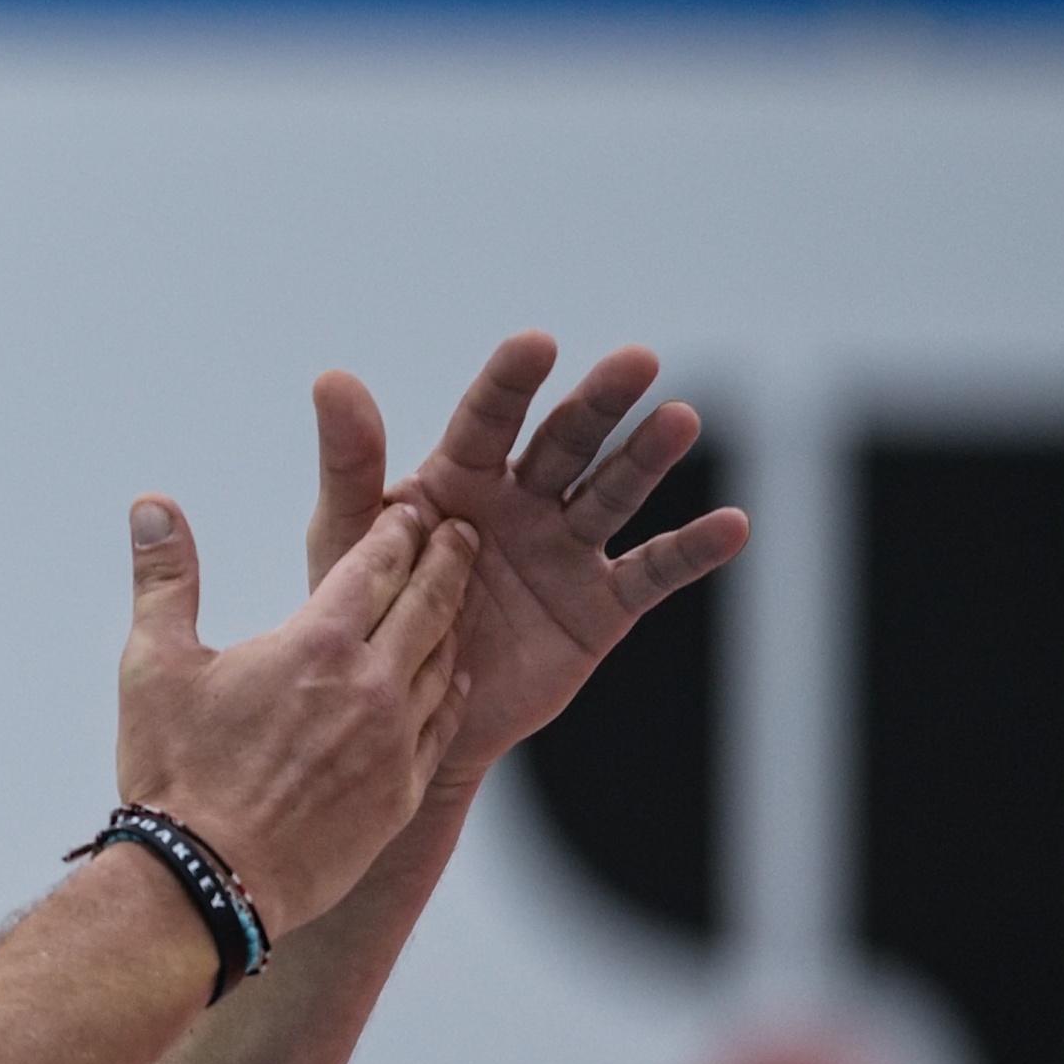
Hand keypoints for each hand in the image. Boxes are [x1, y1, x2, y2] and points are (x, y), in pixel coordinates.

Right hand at [116, 492, 475, 936]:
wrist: (205, 881)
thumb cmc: (176, 775)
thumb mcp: (155, 664)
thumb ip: (164, 577)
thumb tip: (152, 507)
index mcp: (316, 644)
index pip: (376, 565)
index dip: (397, 531)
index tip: (411, 510)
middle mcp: (370, 686)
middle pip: (428, 604)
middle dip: (447, 561)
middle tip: (463, 535)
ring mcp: (394, 742)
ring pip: (445, 662)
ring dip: (454, 622)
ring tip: (457, 600)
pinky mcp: (401, 792)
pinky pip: (444, 726)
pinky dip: (454, 691)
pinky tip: (454, 679)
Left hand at [308, 333, 748, 792]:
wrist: (405, 718)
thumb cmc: (370, 615)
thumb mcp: (349, 542)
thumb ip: (350, 465)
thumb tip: (332, 378)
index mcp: (460, 478)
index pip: (488, 421)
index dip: (510, 384)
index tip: (535, 345)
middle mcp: (522, 502)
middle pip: (566, 443)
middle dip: (598, 404)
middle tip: (636, 362)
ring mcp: (566, 550)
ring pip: (614, 494)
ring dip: (648, 459)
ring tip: (680, 420)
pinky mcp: (601, 606)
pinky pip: (651, 572)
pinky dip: (692, 550)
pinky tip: (731, 526)